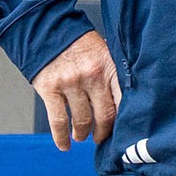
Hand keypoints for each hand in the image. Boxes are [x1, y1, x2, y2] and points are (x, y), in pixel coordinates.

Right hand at [32, 30, 119, 150]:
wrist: (47, 31)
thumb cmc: (79, 44)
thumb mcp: (104, 52)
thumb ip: (114, 73)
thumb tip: (127, 101)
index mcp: (109, 66)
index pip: (124, 99)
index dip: (125, 120)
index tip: (123, 130)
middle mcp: (92, 76)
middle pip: (104, 115)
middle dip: (104, 132)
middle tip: (101, 137)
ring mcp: (70, 83)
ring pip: (82, 121)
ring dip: (82, 134)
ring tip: (82, 136)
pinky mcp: (50, 89)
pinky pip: (58, 121)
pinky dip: (61, 138)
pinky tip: (65, 145)